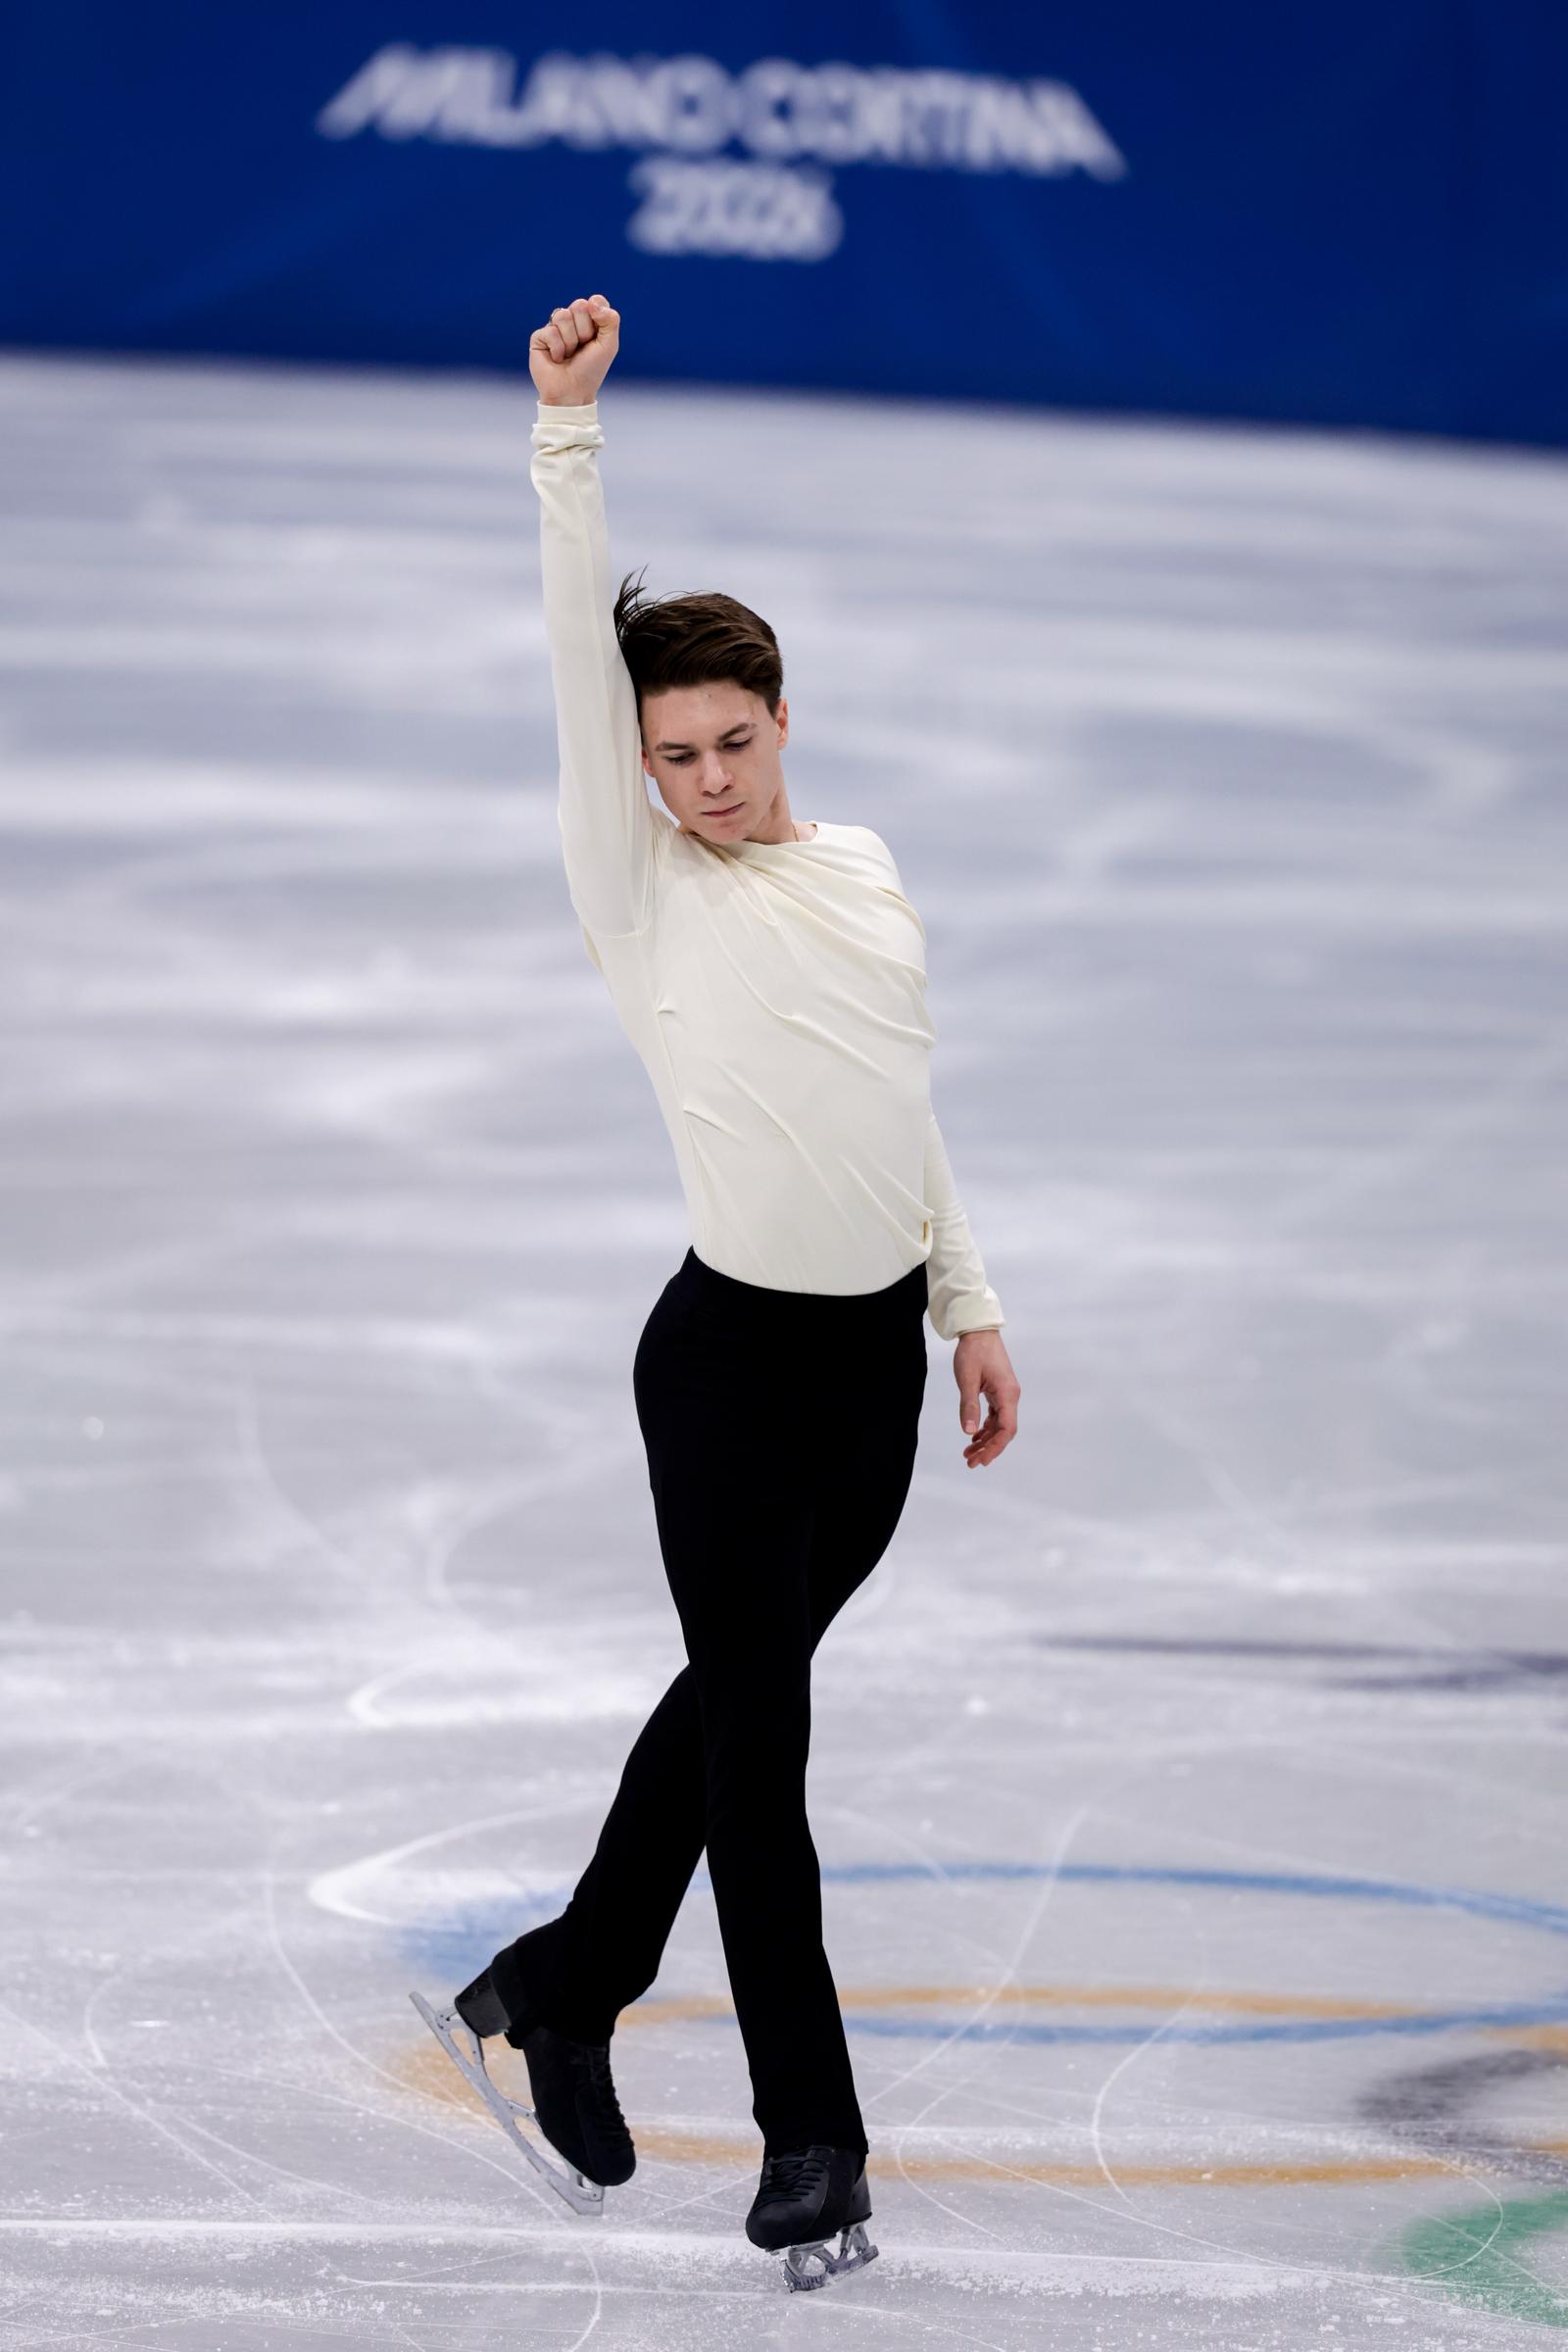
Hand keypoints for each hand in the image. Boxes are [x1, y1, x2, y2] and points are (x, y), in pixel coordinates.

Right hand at [529, 293, 620, 405]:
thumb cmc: (591, 370)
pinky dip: (558, 349)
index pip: (595, 301)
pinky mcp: (539, 336)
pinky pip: (550, 331)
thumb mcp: (609, 345)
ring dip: (570, 341)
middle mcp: (571, 321)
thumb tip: (592, 302)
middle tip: (582, 347)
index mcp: (589, 320)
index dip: (598, 316)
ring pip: (563, 316)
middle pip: (579, 305)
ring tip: (569, 355)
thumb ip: (610, 320)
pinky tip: (557, 359)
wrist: (572, 392)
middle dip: (585, 330)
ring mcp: (554, 327)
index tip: (597, 336)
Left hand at [954, 1330, 1018, 1468]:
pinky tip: (974, 1436)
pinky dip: (985, 1428)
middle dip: (988, 1448)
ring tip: (968, 1453)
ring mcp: (1006, 1394)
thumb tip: (969, 1432)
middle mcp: (1010, 1396)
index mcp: (1007, 1394)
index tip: (980, 1460)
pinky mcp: (999, 1391)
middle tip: (970, 1462)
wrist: (979, 1330)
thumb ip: (968, 1406)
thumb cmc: (973, 1351)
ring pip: (999, 1425)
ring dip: (985, 1440)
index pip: (1006, 1429)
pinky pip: (995, 1415)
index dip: (995, 1447)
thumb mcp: (967, 1379)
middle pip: (1004, 1431)